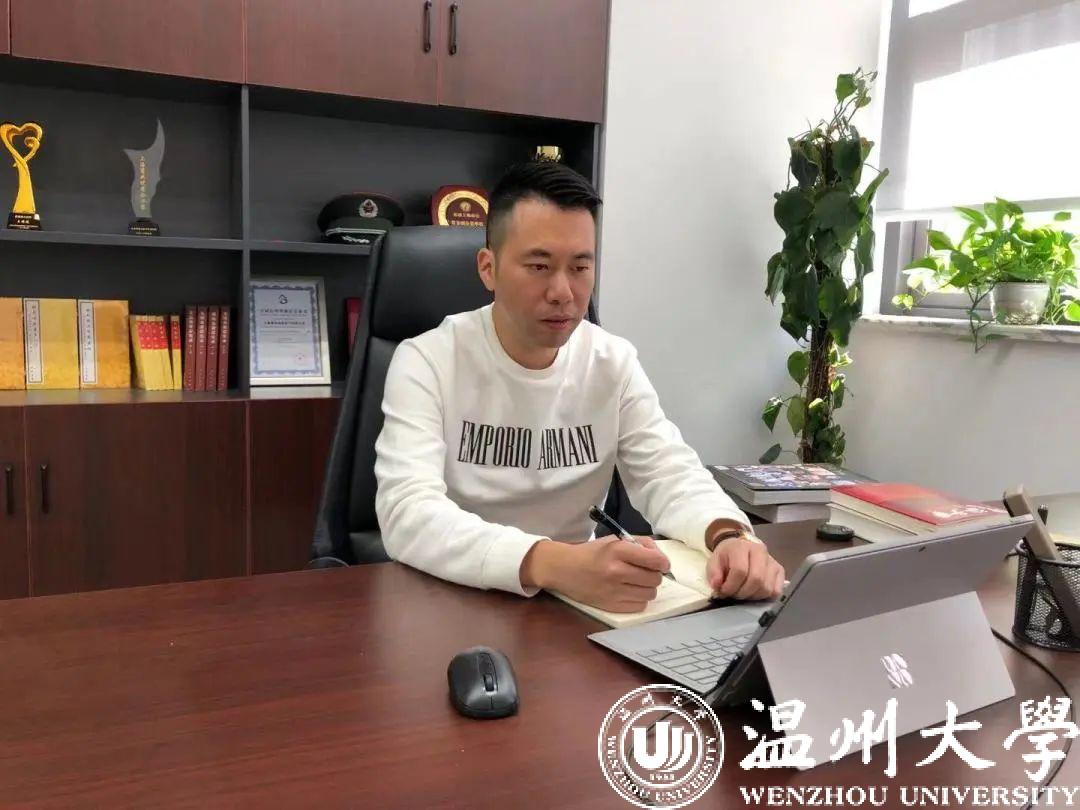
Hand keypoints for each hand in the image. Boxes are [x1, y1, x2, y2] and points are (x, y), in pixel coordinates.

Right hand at [520, 536, 670, 612]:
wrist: (564, 569)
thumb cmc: (592, 553)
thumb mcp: (614, 540)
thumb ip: (640, 544)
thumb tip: (660, 557)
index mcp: (618, 550)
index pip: (655, 560)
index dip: (663, 563)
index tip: (662, 564)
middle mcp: (616, 571)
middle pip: (655, 579)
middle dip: (655, 575)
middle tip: (646, 572)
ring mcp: (613, 590)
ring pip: (650, 594)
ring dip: (648, 588)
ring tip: (637, 582)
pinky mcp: (610, 606)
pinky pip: (639, 606)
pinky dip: (639, 599)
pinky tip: (630, 592)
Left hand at [706, 534, 784, 599]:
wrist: (739, 547)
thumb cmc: (727, 556)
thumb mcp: (714, 561)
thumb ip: (714, 573)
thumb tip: (717, 586)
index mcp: (741, 547)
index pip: (740, 570)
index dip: (731, 586)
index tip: (723, 591)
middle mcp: (760, 551)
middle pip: (756, 579)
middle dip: (742, 593)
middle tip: (733, 594)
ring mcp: (772, 561)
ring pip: (766, 587)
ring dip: (752, 596)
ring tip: (742, 593)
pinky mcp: (779, 570)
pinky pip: (776, 590)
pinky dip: (765, 597)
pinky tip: (754, 593)